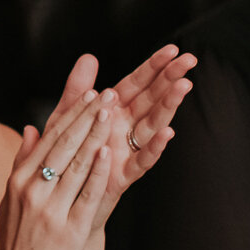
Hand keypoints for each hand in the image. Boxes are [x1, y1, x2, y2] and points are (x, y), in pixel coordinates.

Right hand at [0, 90, 118, 249]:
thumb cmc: (16, 245)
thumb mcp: (11, 201)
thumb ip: (22, 163)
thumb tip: (33, 129)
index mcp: (19, 181)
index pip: (50, 138)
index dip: (72, 114)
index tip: (90, 92)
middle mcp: (32, 192)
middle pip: (64, 145)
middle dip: (88, 116)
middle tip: (107, 92)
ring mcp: (50, 211)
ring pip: (76, 165)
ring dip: (96, 135)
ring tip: (112, 112)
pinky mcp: (68, 231)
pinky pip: (85, 196)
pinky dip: (96, 173)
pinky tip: (108, 154)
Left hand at [43, 49, 196, 222]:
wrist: (60, 200)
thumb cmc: (64, 158)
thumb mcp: (65, 119)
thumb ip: (77, 90)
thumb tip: (89, 57)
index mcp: (112, 111)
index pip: (137, 83)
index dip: (154, 66)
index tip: (173, 49)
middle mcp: (124, 128)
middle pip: (151, 99)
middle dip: (170, 79)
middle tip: (190, 61)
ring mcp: (126, 150)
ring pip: (152, 124)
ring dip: (168, 106)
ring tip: (184, 87)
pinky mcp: (123, 174)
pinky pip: (142, 160)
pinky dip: (155, 147)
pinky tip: (167, 133)